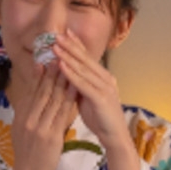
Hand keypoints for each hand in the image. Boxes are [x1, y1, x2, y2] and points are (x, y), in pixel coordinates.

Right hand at [10, 60, 75, 169]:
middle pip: (42, 91)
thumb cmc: (27, 154)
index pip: (32, 90)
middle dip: (52, 72)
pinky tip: (76, 88)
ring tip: (70, 65)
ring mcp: (39, 127)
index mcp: (21, 116)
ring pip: (52, 99)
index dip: (40, 74)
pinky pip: (62, 113)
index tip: (46, 58)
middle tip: (59, 54)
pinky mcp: (50, 136)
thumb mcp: (21, 130)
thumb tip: (30, 97)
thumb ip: (26, 113)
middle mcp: (28, 118)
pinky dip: (69, 98)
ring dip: (62, 80)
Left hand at [51, 30, 128, 152]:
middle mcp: (106, 79)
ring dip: (68, 56)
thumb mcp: (87, 97)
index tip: (64, 32)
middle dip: (70, 46)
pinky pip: (83, 84)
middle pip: (85, 59)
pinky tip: (61, 66)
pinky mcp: (101, 98)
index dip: (76, 44)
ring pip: (83, 69)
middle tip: (56, 35)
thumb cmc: (100, 118)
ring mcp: (105, 88)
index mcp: (103, 77)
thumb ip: (79, 85)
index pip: (88, 57)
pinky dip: (71, 74)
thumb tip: (66, 73)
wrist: (114, 136)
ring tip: (55, 46)